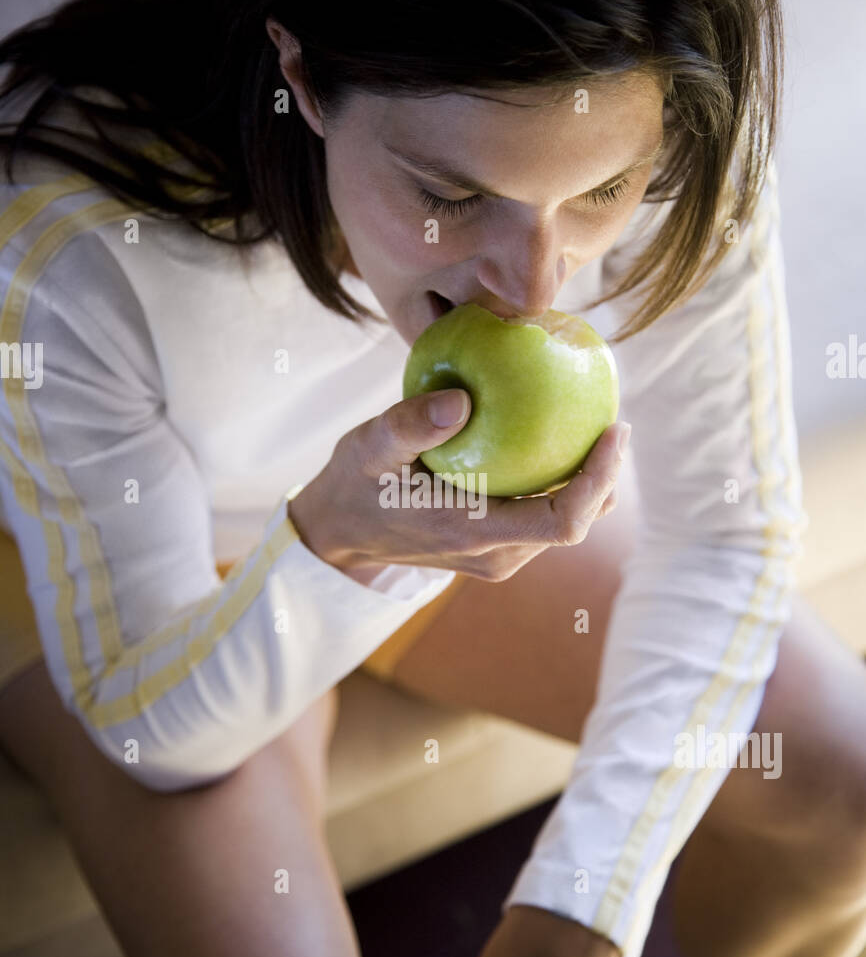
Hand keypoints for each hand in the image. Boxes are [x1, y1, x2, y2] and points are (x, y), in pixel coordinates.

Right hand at [288, 387, 628, 582]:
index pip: (562, 521)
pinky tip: (556, 439)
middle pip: (579, 522)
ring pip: (565, 522)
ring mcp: (498, 555)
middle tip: (614, 417)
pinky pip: (543, 516)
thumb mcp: (368, 447)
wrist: (338, 533)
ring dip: (587, 480)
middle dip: (606, 475)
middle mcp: (496, 553)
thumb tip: (460, 401)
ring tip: (593, 424)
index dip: (599, 480)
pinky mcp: (496, 547)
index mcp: (473, 531)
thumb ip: (410, 426)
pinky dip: (559, 482)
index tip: (616, 430)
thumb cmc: (353, 485)